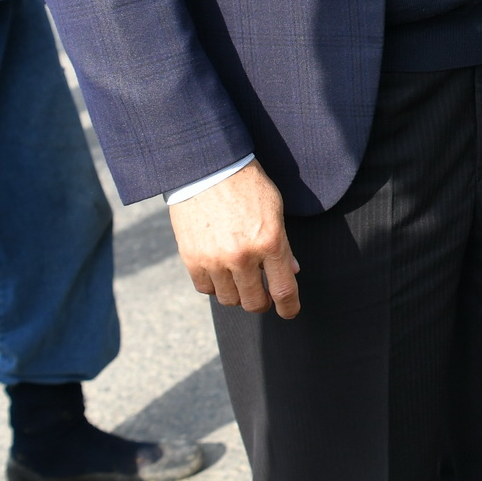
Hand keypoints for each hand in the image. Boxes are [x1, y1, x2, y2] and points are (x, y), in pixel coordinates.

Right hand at [169, 161, 300, 317]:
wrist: (206, 168)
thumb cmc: (246, 185)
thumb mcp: (275, 210)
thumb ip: (283, 245)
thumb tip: (290, 272)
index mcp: (270, 242)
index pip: (284, 290)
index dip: (289, 307)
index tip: (289, 312)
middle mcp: (242, 256)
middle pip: (254, 302)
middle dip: (262, 303)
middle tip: (263, 296)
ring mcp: (215, 259)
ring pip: (229, 299)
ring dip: (237, 294)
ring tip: (240, 279)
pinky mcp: (191, 258)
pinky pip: (206, 288)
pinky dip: (215, 285)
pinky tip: (220, 272)